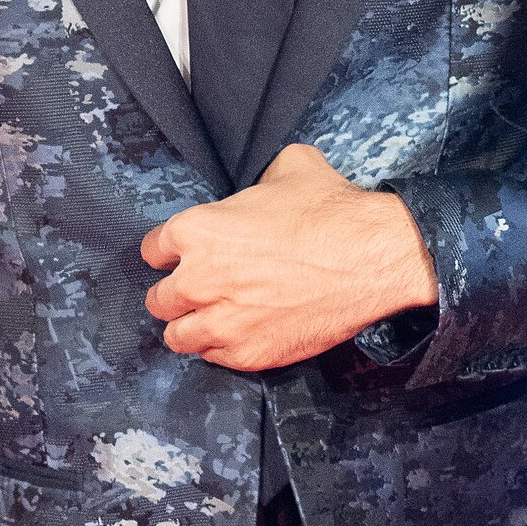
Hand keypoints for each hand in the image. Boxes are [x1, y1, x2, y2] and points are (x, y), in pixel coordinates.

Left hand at [141, 143, 437, 370]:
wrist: (373, 259)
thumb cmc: (332, 211)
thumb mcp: (289, 167)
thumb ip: (257, 180)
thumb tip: (262, 186)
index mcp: (197, 230)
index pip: (153, 249)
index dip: (170, 250)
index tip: (183, 255)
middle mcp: (198, 280)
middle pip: (159, 299)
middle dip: (177, 293)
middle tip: (200, 289)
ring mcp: (222, 323)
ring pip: (177, 336)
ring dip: (190, 326)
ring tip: (210, 318)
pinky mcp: (248, 354)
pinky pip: (213, 358)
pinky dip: (221, 348)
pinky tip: (238, 333)